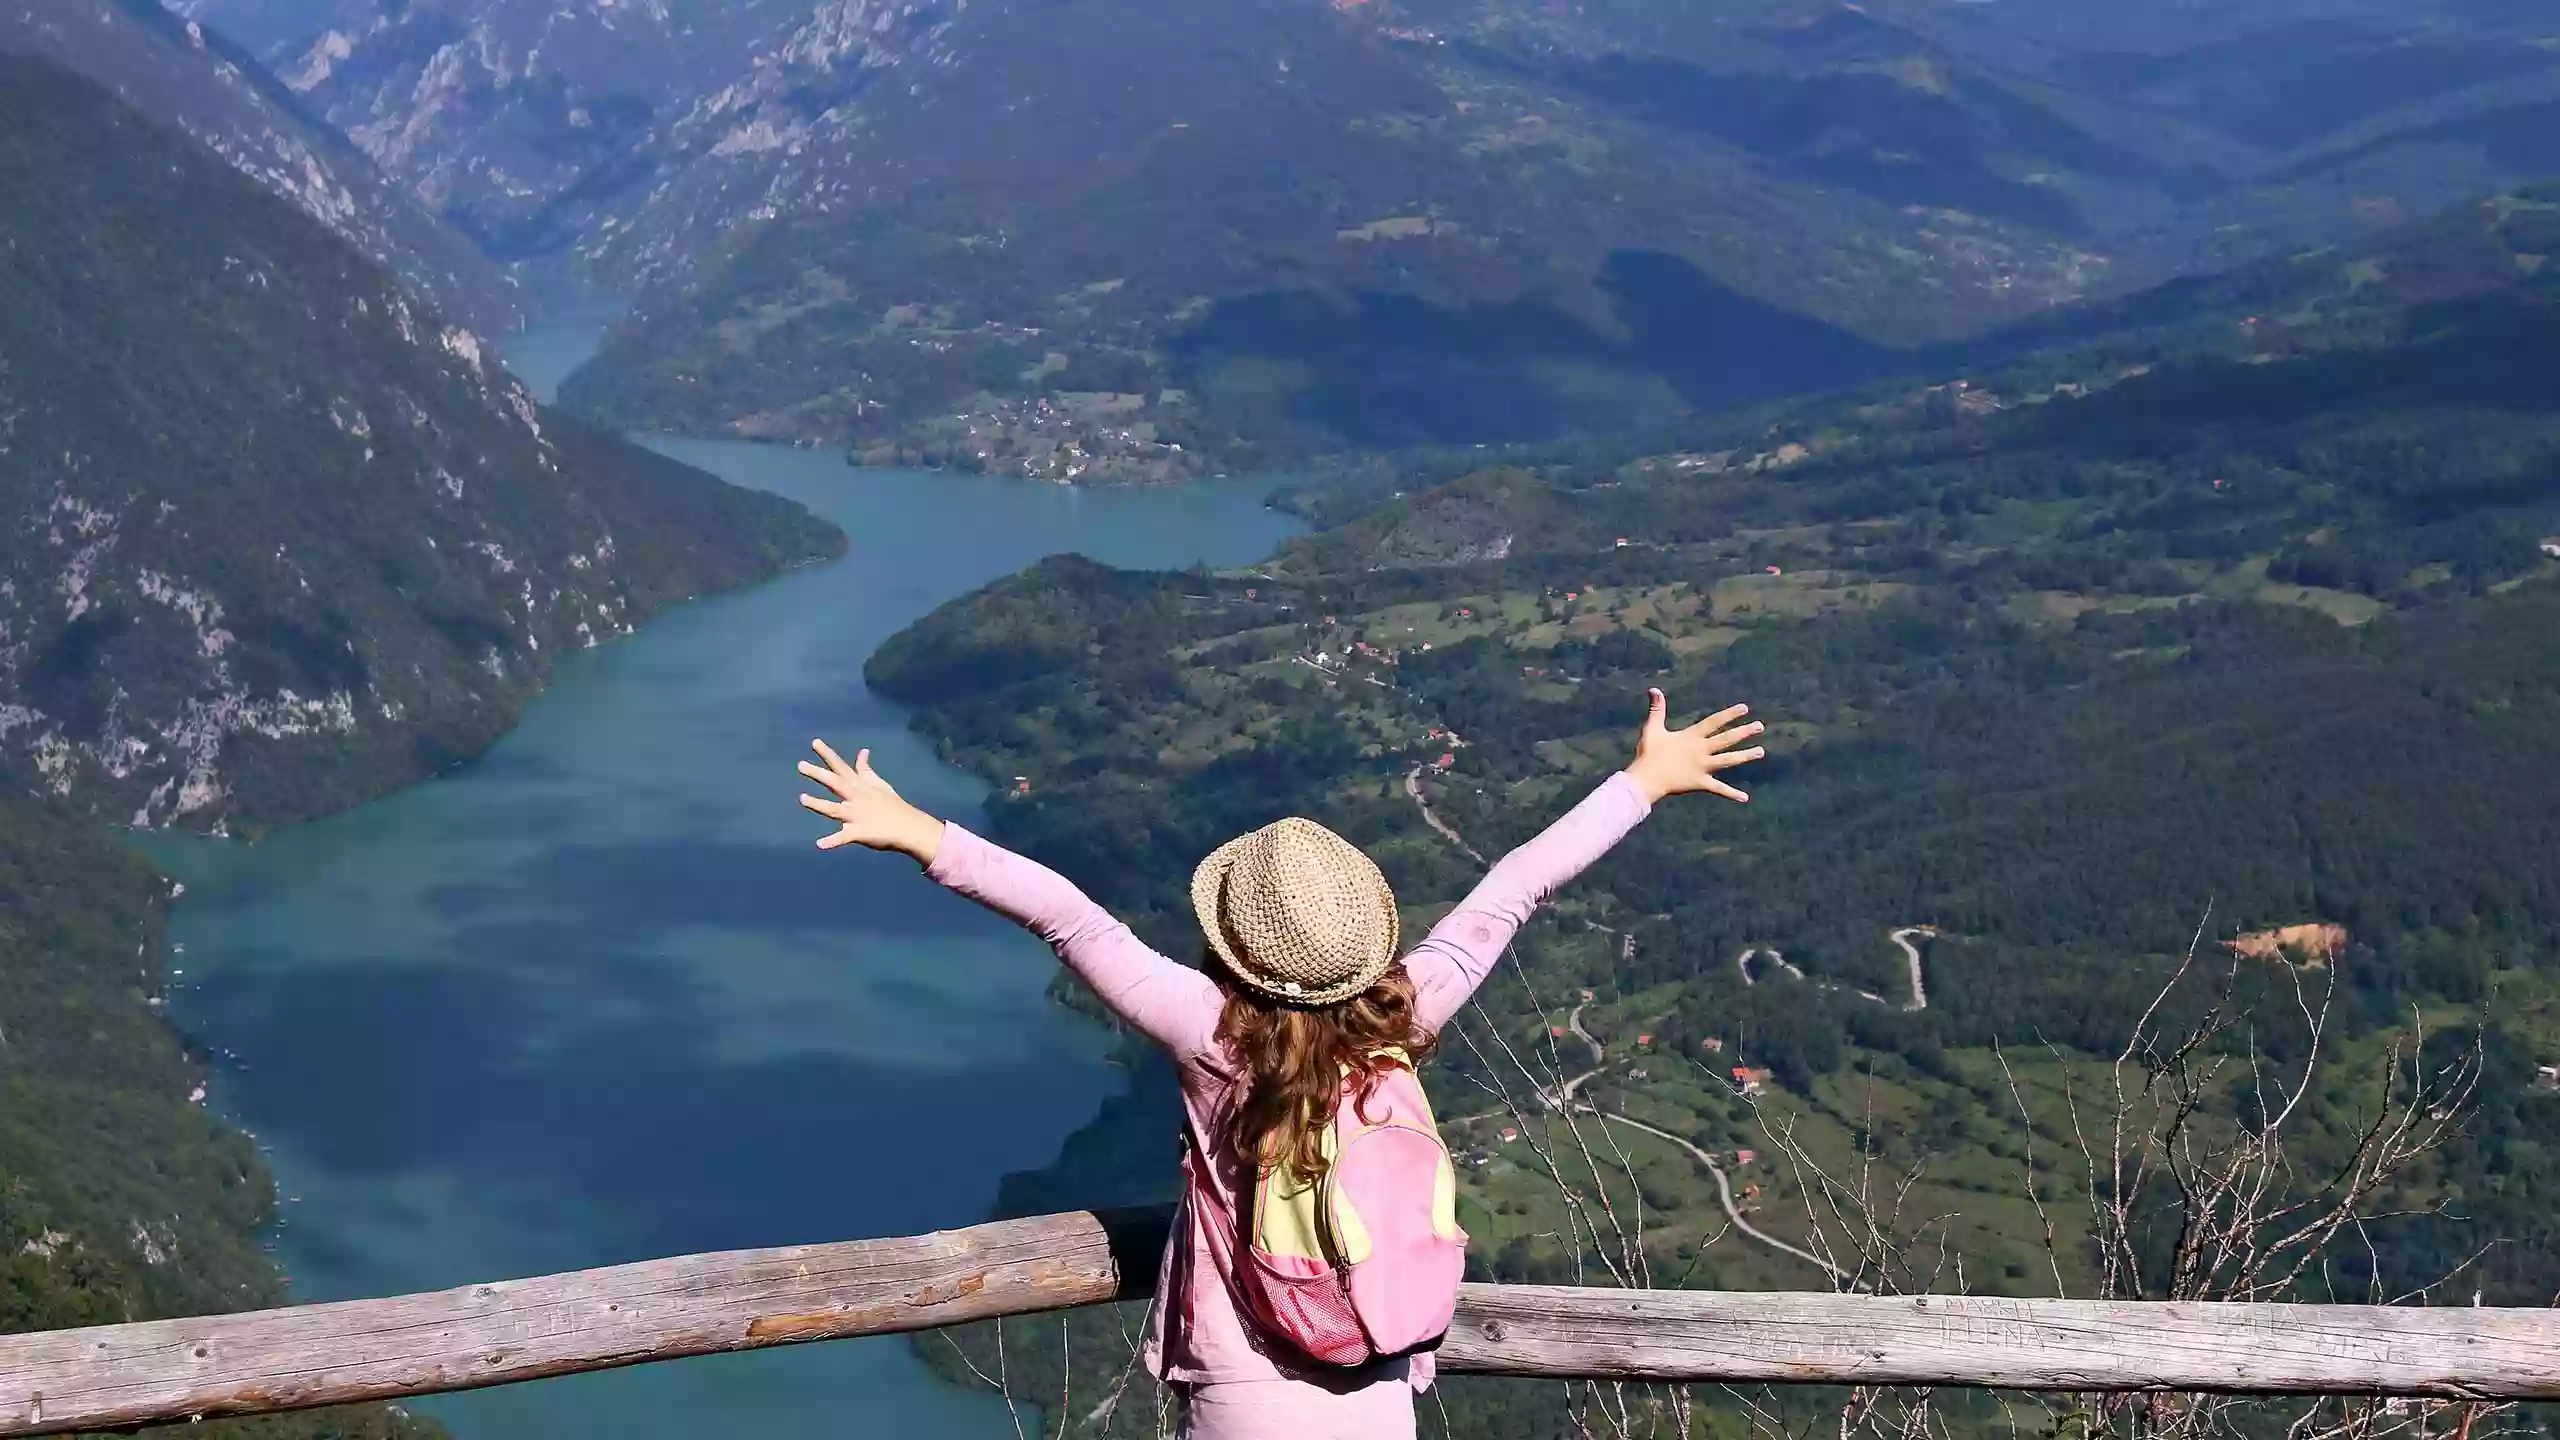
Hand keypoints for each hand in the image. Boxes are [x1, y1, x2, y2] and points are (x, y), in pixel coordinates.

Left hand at [798, 740, 943, 862]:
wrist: (908, 827)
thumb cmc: (892, 805)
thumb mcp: (879, 783)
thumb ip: (866, 769)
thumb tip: (863, 751)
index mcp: (860, 786)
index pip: (841, 766)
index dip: (827, 754)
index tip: (814, 742)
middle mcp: (856, 797)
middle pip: (834, 783)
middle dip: (817, 774)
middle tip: (800, 765)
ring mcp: (856, 815)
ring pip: (834, 809)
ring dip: (818, 804)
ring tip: (802, 799)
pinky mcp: (859, 833)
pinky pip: (843, 838)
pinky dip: (832, 841)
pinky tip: (820, 844)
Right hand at [1624, 689, 1765, 804]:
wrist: (1646, 779)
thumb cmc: (1648, 754)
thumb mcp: (1652, 728)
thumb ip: (1657, 709)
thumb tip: (1654, 689)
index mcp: (1691, 737)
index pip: (1714, 722)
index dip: (1729, 714)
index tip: (1745, 708)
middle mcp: (1701, 750)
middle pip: (1727, 739)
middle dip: (1744, 732)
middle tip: (1760, 726)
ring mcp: (1702, 767)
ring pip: (1728, 760)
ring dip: (1745, 756)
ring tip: (1761, 752)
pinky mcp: (1700, 783)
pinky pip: (1718, 788)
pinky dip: (1731, 793)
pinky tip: (1745, 797)